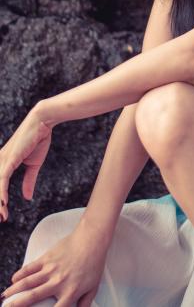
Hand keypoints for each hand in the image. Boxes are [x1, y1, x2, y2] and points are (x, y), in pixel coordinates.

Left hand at [0, 106, 51, 221]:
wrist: (42, 123)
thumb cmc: (38, 139)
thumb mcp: (34, 165)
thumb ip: (29, 181)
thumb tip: (27, 197)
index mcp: (4, 163)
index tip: (3, 215)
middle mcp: (0, 162)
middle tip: (1, 219)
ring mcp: (3, 160)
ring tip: (2, 217)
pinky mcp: (9, 159)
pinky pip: (2, 179)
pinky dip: (1, 192)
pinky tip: (3, 203)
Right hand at [1, 220, 108, 305]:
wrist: (91, 239)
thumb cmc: (93, 262)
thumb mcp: (93, 286)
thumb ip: (85, 302)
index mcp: (70, 292)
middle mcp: (57, 283)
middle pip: (32, 298)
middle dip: (18, 305)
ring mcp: (50, 270)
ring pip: (28, 283)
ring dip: (14, 290)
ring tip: (6, 297)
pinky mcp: (47, 258)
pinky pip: (30, 267)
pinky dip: (20, 274)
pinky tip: (14, 279)